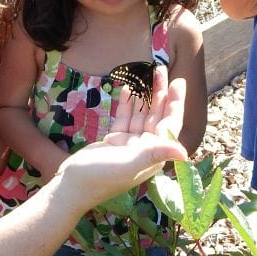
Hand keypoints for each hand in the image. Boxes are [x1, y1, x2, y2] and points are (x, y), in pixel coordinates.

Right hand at [54, 67, 186, 210]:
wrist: (71, 186)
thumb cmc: (100, 177)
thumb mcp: (129, 164)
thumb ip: (155, 154)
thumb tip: (185, 153)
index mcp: (153, 155)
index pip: (169, 124)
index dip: (175, 103)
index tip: (178, 82)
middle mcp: (145, 149)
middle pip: (157, 116)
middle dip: (161, 93)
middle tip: (161, 70)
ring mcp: (129, 144)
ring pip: (141, 114)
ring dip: (145, 95)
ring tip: (148, 73)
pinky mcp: (114, 141)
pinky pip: (124, 118)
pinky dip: (126, 104)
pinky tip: (128, 89)